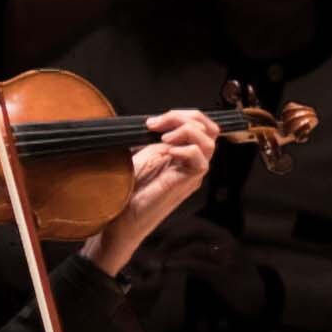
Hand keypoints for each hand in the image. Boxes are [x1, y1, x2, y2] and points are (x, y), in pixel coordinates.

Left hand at [105, 113, 223, 258]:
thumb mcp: (142, 154)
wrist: (121, 217)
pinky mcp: (187, 184)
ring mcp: (192, 173)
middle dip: (184, 118)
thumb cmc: (128, 190)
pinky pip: (201, 162)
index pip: (200, 125)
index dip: (181, 115)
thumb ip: (156, 137)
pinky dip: (185, 150)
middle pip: (209, 129)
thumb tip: (158, 121)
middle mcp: (192, 162)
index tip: (153, 121)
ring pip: (209, 143)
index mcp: (183, 153)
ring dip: (187, 132)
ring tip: (164, 137)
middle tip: (158, 124)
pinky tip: (167, 151)